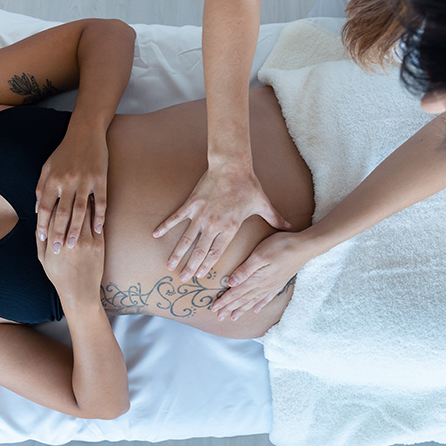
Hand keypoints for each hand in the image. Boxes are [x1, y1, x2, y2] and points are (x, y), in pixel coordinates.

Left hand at [36, 128, 107, 253]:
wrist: (85, 131)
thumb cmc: (65, 150)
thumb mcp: (48, 166)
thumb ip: (41, 186)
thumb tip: (36, 208)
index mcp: (53, 179)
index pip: (45, 207)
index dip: (42, 224)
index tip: (42, 240)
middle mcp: (67, 181)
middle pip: (61, 213)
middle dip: (58, 233)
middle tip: (58, 251)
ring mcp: (85, 181)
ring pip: (80, 211)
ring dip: (76, 229)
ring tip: (74, 245)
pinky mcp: (100, 179)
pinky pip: (101, 202)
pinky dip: (100, 217)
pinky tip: (98, 230)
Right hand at [37, 198, 104, 305]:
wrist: (79, 292)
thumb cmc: (58, 275)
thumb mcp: (42, 258)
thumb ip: (40, 238)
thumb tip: (38, 220)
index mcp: (54, 242)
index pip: (51, 213)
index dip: (51, 200)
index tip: (52, 190)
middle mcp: (69, 239)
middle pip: (68, 210)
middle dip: (67, 195)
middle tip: (68, 183)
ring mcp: (86, 241)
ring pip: (84, 213)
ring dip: (82, 199)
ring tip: (81, 188)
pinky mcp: (99, 244)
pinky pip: (96, 222)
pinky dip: (94, 211)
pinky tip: (92, 202)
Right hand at [153, 167, 289, 280]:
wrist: (231, 166)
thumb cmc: (248, 185)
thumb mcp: (263, 204)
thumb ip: (275, 218)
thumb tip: (290, 227)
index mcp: (229, 228)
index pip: (216, 252)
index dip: (207, 266)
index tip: (200, 276)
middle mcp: (213, 225)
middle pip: (199, 251)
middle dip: (191, 267)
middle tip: (183, 279)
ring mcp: (200, 215)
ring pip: (186, 239)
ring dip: (177, 254)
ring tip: (169, 266)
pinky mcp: (191, 204)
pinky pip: (175, 218)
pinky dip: (165, 226)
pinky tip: (155, 234)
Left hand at [210, 231, 313, 320]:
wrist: (305, 247)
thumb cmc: (281, 246)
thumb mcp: (260, 254)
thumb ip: (245, 270)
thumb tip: (230, 283)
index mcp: (257, 279)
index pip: (236, 293)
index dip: (224, 301)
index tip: (213, 309)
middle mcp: (264, 286)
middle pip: (243, 300)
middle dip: (229, 308)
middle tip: (219, 317)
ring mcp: (272, 286)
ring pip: (253, 301)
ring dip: (242, 309)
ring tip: (233, 317)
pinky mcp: (279, 282)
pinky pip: (266, 298)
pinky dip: (259, 305)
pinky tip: (255, 309)